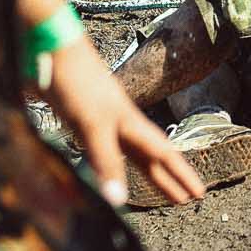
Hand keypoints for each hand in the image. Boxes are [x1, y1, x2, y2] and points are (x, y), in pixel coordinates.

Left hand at [38, 39, 204, 205]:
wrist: (51, 50)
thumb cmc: (78, 82)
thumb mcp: (93, 125)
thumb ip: (105, 161)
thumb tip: (118, 200)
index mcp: (131, 125)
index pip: (164, 155)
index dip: (181, 175)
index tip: (198, 194)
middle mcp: (120, 126)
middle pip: (150, 157)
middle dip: (168, 179)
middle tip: (185, 201)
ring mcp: (100, 124)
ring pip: (129, 155)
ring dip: (144, 174)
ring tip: (157, 191)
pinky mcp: (79, 122)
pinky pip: (102, 153)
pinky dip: (110, 166)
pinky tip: (105, 170)